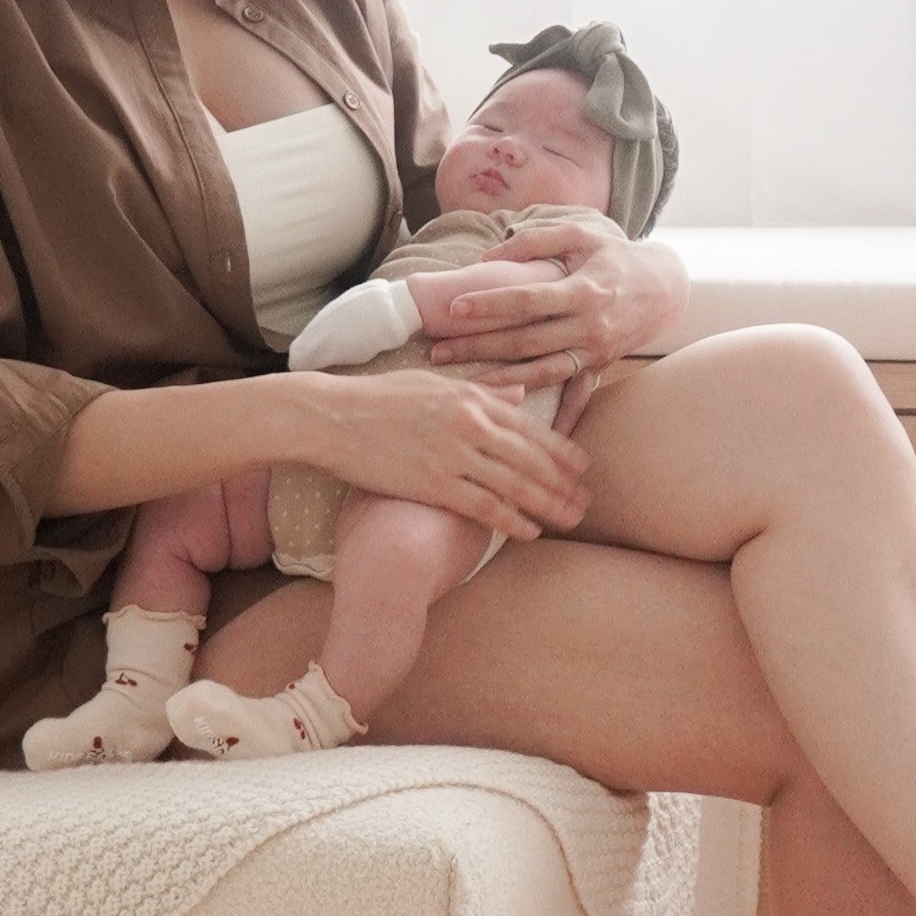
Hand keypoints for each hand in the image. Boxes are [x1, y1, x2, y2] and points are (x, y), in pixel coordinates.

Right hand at [305, 367, 585, 541]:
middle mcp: (469, 424)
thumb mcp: (432, 382)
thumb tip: (517, 392)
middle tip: (586, 503)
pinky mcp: (434, 483)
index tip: (582, 469)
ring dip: (547, 505)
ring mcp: (453, 454)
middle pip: (531, 458)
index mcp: (471, 398)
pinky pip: (484, 506)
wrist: (330, 417)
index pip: (530, 428)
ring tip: (568, 521)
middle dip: (563, 484)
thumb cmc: (377, 398)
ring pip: (515, 484)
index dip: (560, 452)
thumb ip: (479, 390)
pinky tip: (529, 532)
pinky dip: (511, 520)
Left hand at [423, 224, 688, 402]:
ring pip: (542, 372)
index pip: (527, 300)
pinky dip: (560, 420)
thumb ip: (535, 240)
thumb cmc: (616, 256)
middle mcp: (588, 326)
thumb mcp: (581, 234)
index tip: (454, 308)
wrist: (665, 289)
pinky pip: (577, 398)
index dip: (490, 304)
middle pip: (525, 341)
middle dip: (480, 347)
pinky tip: (535, 438)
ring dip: (502, 382)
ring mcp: (594, 352)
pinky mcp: (598, 367)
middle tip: (439, 353)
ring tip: (466, 386)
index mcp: (582, 291)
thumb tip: (488, 256)